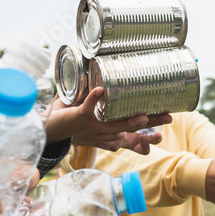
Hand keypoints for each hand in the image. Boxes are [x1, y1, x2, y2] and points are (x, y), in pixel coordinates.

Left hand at [46, 87, 172, 153]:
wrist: (45, 129)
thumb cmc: (67, 120)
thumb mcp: (88, 115)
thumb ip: (99, 102)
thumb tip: (111, 77)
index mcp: (107, 134)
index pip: (132, 138)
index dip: (148, 136)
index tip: (165, 127)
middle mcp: (103, 133)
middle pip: (131, 131)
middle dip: (151, 126)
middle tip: (169, 118)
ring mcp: (92, 127)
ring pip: (115, 125)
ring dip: (130, 120)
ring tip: (145, 115)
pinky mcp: (79, 118)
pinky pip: (88, 108)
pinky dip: (94, 99)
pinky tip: (100, 90)